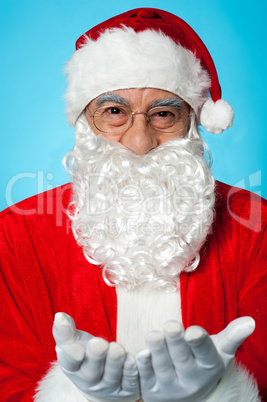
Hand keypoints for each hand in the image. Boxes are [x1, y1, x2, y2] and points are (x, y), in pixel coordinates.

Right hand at [53, 312, 139, 401]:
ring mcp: (108, 387)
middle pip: (91, 372)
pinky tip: (138, 358)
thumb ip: (65, 331)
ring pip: (112, 377)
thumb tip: (59, 316)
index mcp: (73, 367)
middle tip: (99, 344)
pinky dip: (134, 370)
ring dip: (115, 364)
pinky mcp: (127, 389)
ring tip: (117, 349)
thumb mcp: (73, 342)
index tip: (76, 348)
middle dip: (95, 358)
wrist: (101, 379)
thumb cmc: (85, 352)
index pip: (70, 363)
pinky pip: (130, 382)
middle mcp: (90, 380)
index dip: (72, 356)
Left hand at [136, 317, 254, 401]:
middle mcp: (190, 378)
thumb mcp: (219, 351)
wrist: (188, 395)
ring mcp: (170, 386)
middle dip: (176, 342)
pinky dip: (143, 367)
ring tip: (153, 335)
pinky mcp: (151, 390)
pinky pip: (146, 378)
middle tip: (170, 325)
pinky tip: (140, 354)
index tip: (193, 331)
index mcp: (208, 365)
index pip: (205, 353)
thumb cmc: (202, 361)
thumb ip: (232, 335)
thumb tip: (251, 321)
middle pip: (182, 359)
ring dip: (157, 352)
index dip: (199, 342)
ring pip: (163, 368)